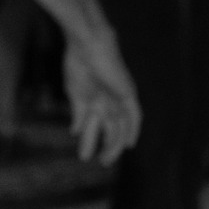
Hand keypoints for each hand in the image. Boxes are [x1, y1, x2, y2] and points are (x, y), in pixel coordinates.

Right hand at [63, 27, 141, 164]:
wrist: (87, 46)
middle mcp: (110, 100)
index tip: (85, 155)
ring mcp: (120, 97)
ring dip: (114, 143)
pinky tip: (128, 144)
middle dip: (104, 145)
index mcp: (96, 99)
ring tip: (106, 159)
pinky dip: (132, 130)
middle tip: (99, 162)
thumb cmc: (78, 65)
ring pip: (120, 126)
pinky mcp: (128, 93)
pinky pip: (134, 116)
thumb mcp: (76, 94)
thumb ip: (79, 113)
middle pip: (109, 128)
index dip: (91, 139)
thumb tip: (75, 132)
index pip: (96, 124)